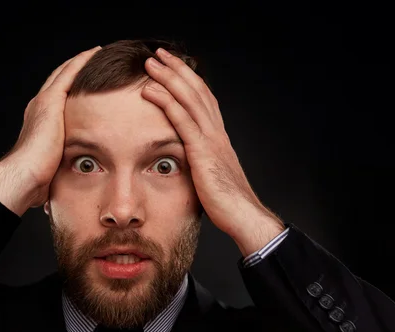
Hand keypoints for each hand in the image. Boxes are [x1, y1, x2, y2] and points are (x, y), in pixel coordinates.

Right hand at [0, 46, 100, 214]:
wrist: (24, 176)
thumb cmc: (38, 179)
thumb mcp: (55, 165)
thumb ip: (64, 161)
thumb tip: (79, 173)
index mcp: (40, 122)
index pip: (59, 98)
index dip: (72, 86)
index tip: (89, 81)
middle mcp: (39, 108)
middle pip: (60, 80)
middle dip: (77, 69)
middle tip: (95, 58)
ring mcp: (43, 103)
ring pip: (65, 72)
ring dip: (81, 61)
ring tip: (99, 52)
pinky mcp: (50, 102)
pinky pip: (69, 74)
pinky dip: (81, 62)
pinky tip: (95, 53)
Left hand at [141, 48, 283, 255]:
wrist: (243, 215)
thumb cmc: (227, 202)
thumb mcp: (211, 176)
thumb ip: (200, 163)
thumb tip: (186, 161)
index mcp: (218, 136)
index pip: (203, 99)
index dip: (188, 80)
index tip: (173, 67)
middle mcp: (216, 132)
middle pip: (196, 91)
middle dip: (177, 70)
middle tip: (159, 54)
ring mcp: (211, 140)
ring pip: (189, 99)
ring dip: (169, 78)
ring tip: (151, 63)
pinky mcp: (202, 152)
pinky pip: (182, 121)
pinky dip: (166, 102)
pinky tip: (151, 90)